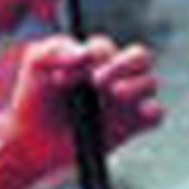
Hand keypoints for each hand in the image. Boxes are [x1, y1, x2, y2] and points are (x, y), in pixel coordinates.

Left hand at [0, 33, 163, 188]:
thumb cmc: (35, 96)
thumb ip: (56, 49)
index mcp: (96, 57)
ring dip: (135, 86)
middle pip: (141, 57)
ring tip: (113, 94)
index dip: (88, 59)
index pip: (105, 49)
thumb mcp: (36, 64)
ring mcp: (126, 101)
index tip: (61, 79)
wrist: (32, 139)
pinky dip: (150, 111)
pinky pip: (156, 115)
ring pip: (151, 83)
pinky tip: (129, 115)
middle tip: (97, 81)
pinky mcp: (132, 126)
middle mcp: (116, 75)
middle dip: (123, 65)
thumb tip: (85, 55)